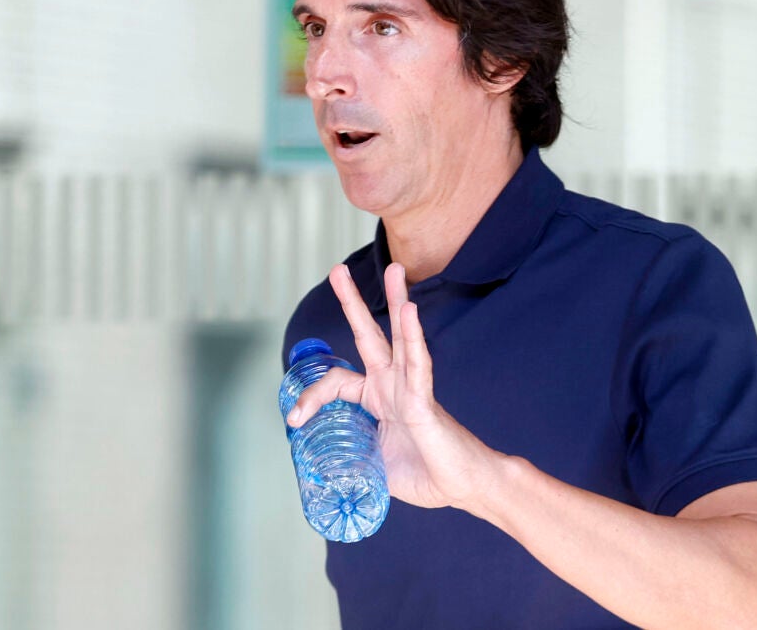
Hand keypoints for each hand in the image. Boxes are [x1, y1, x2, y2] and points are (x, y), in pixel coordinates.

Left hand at [286, 262, 503, 511]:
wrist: (462, 487)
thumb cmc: (425, 474)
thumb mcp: (374, 463)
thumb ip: (355, 454)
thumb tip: (330, 467)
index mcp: (377, 398)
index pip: (336, 381)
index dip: (311, 396)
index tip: (293, 420)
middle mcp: (392, 385)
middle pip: (369, 335)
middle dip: (353, 302)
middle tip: (338, 271)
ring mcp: (410, 388)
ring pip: (399, 337)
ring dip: (396, 300)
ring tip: (395, 269)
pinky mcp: (425, 400)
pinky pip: (419, 364)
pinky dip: (413, 337)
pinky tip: (409, 311)